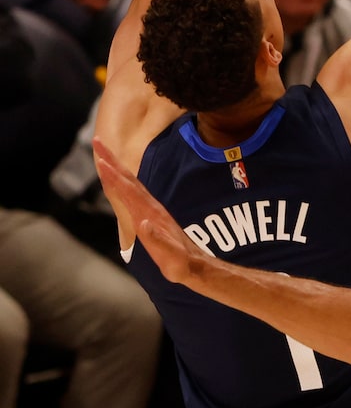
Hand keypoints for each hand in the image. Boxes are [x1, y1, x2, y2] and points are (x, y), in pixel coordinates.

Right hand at [93, 138, 212, 281]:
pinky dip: (124, 180)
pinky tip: (120, 176)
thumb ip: (158, 241)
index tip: (101, 160)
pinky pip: (135, 191)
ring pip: (131, 182)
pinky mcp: (153, 214)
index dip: (114, 176)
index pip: (128, 191)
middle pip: (128, 179)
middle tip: (97, 140)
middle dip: (112, 160)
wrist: (196, 266)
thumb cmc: (181, 265)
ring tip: (103, 153)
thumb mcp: (171, 257)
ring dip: (117, 166)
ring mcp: (153, 209)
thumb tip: (143, 223)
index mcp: (150, 216)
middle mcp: (151, 208)